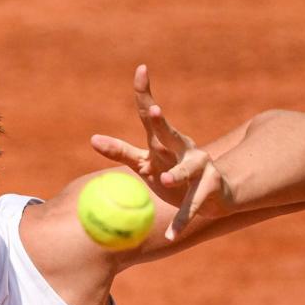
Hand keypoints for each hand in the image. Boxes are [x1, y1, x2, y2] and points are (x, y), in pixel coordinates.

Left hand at [90, 65, 234, 239]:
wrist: (212, 194)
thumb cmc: (171, 172)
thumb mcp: (144, 162)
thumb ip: (120, 151)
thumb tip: (92, 139)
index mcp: (164, 141)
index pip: (150, 114)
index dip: (145, 92)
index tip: (140, 69)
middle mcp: (184, 149)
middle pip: (170, 135)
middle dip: (163, 124)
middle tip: (156, 111)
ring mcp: (199, 170)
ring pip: (186, 171)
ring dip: (176, 174)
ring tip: (163, 177)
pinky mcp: (207, 193)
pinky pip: (191, 209)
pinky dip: (180, 222)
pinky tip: (171, 236)